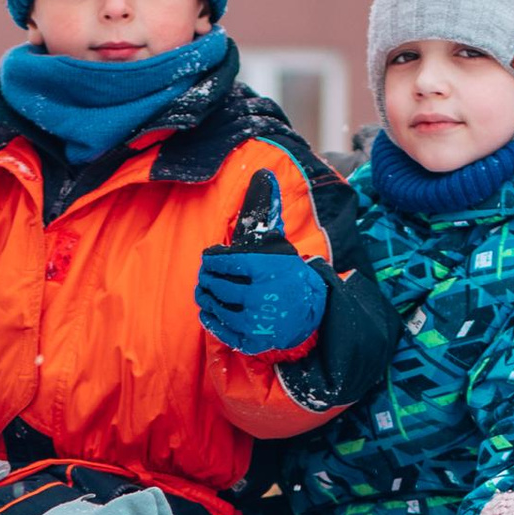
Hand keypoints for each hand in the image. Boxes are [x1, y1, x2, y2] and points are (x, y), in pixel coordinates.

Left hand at [193, 172, 327, 359]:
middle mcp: (258, 295)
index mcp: (263, 268)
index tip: (211, 259)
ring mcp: (255, 321)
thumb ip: (267, 212)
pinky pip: (220, 330)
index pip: (221, 262)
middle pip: (215, 285)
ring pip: (215, 307)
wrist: (308, 310)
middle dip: (206, 279)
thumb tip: (265, 174)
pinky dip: (211, 320)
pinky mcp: (252, 340)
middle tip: (206, 277)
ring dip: (206, 298)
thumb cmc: (286, 272)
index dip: (211, 260)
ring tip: (207, 291)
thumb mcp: (277, 242)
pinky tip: (210, 311)